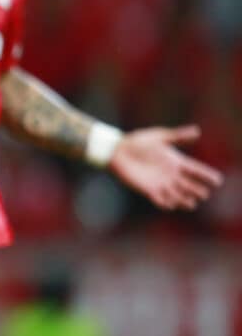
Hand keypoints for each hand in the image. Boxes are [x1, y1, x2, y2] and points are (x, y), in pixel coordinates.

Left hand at [109, 124, 223, 209]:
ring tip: (190, 202)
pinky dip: (166, 203)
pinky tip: (171, 204)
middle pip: (190, 186)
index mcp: (176, 161)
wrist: (117, 150)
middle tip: (203, 193)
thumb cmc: (137, 141)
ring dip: (185, 200)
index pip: (196, 170)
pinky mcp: (148, 190)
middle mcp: (171, 174)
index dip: (207, 175)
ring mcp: (160, 183)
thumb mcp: (159, 136)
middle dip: (198, 190)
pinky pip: (160, 200)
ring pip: (178, 195)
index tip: (217, 180)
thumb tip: (197, 131)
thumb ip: (178, 136)